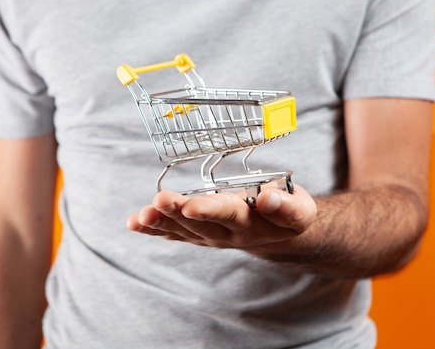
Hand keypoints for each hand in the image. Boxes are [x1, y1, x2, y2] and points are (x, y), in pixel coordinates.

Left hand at [127, 184, 316, 252]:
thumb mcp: (301, 210)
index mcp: (251, 223)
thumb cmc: (290, 215)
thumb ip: (287, 206)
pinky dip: (154, 230)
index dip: (209, 209)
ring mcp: (211, 237)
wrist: (281, 237)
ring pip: (182, 231)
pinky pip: (175, 234)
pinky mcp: (200, 235)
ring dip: (159, 223)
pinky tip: (134, 223)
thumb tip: (269, 198)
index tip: (190, 205)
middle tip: (158, 202)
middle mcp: (227, 234)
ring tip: (139, 217)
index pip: (228, 214)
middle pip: (198, 223)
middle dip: (176, 213)